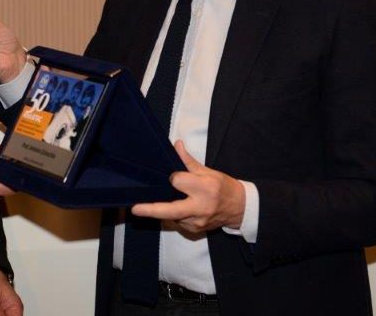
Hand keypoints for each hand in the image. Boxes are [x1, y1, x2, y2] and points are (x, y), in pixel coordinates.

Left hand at [131, 141, 245, 232]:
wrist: (240, 209)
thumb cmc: (224, 187)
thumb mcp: (209, 171)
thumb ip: (188, 162)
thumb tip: (175, 145)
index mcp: (205, 188)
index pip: (179, 182)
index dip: (173, 178)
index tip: (171, 176)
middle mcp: (200, 207)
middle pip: (171, 209)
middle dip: (151, 209)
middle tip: (135, 208)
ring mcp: (197, 222)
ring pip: (171, 216)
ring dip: (163, 209)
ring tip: (159, 200)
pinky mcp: (194, 230)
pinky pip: (176, 222)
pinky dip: (172, 215)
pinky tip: (175, 207)